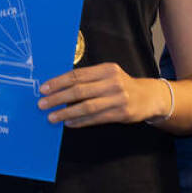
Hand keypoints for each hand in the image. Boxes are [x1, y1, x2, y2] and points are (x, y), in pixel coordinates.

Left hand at [37, 63, 169, 127]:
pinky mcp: (121, 113)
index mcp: (107, 69)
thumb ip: (88, 79)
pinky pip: (96, 118)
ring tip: (52, 117)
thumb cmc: (122, 85)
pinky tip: (69, 123)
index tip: (44, 88)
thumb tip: (60, 88)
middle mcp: (112, 82)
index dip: (59, 82)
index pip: (77, 75)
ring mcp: (118, 98)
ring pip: (86, 106)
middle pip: (79, 90)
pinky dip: (80, 121)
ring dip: (66, 112)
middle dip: (58, 98)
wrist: (149, 97)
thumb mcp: (108, 75)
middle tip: (42, 104)